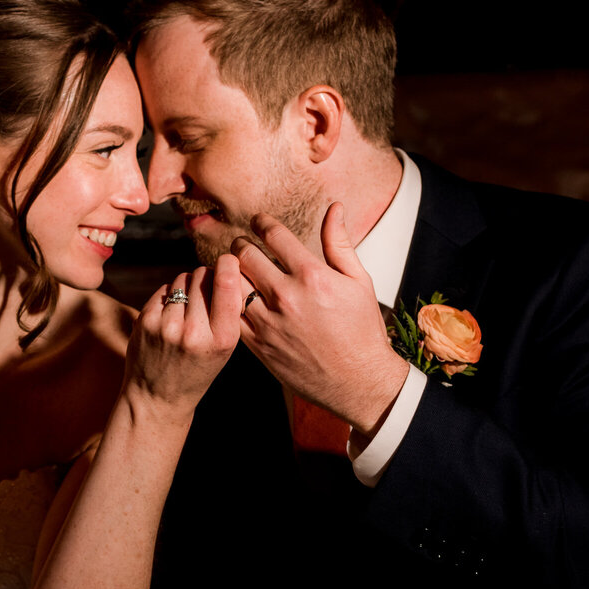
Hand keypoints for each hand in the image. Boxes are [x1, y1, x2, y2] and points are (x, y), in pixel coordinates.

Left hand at [126, 255, 244, 415]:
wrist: (158, 398)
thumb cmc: (197, 370)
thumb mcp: (224, 349)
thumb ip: (228, 312)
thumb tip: (227, 266)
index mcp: (222, 339)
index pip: (227, 283)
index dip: (228, 265)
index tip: (228, 261)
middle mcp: (194, 332)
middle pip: (203, 275)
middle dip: (206, 279)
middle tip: (205, 297)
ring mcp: (166, 326)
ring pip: (182, 279)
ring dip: (186, 287)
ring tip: (187, 311)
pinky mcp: (145, 321)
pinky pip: (164, 289)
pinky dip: (169, 297)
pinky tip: (170, 317)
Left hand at [233, 206, 407, 434]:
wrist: (357, 381)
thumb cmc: (362, 329)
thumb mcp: (359, 281)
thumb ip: (340, 243)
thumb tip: (334, 207)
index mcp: (312, 276)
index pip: (273, 235)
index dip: (261, 222)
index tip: (257, 221)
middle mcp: (286, 296)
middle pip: (244, 255)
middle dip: (240, 244)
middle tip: (242, 245)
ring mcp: (269, 322)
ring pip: (231, 283)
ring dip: (230, 272)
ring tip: (234, 270)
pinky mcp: (258, 344)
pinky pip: (229, 314)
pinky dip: (226, 301)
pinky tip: (233, 297)